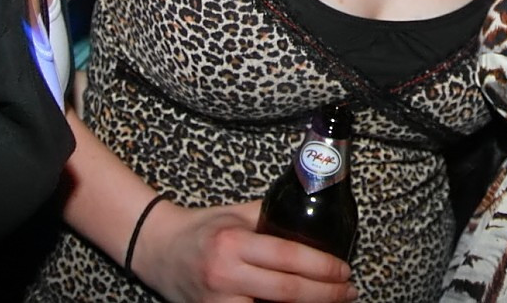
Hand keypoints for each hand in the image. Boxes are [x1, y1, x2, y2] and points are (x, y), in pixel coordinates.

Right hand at [136, 199, 356, 302]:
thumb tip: (315, 213)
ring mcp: (217, 302)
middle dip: (324, 294)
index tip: (344, 270)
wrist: (158, 250)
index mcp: (233, 242)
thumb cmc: (202, 228)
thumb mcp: (237, 213)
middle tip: (349, 292)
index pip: (287, 257)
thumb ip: (273, 215)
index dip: (321, 268)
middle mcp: (224, 274)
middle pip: (286, 291)